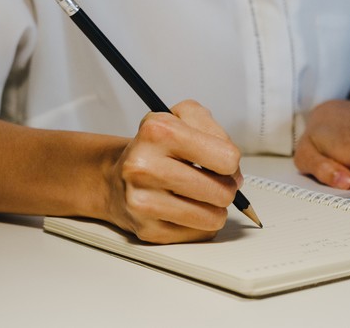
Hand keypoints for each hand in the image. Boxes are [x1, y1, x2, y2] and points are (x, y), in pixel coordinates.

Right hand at [104, 100, 240, 243]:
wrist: (115, 176)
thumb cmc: (156, 148)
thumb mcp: (182, 117)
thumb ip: (215, 131)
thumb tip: (234, 171)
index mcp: (158, 132)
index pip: (227, 158)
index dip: (231, 162)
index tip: (221, 162)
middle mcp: (145, 167)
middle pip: (223, 192)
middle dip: (226, 187)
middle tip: (212, 181)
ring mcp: (143, 202)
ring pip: (213, 218)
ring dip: (215, 208)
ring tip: (200, 195)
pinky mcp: (147, 230)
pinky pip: (199, 234)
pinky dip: (200, 223)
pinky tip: (185, 209)